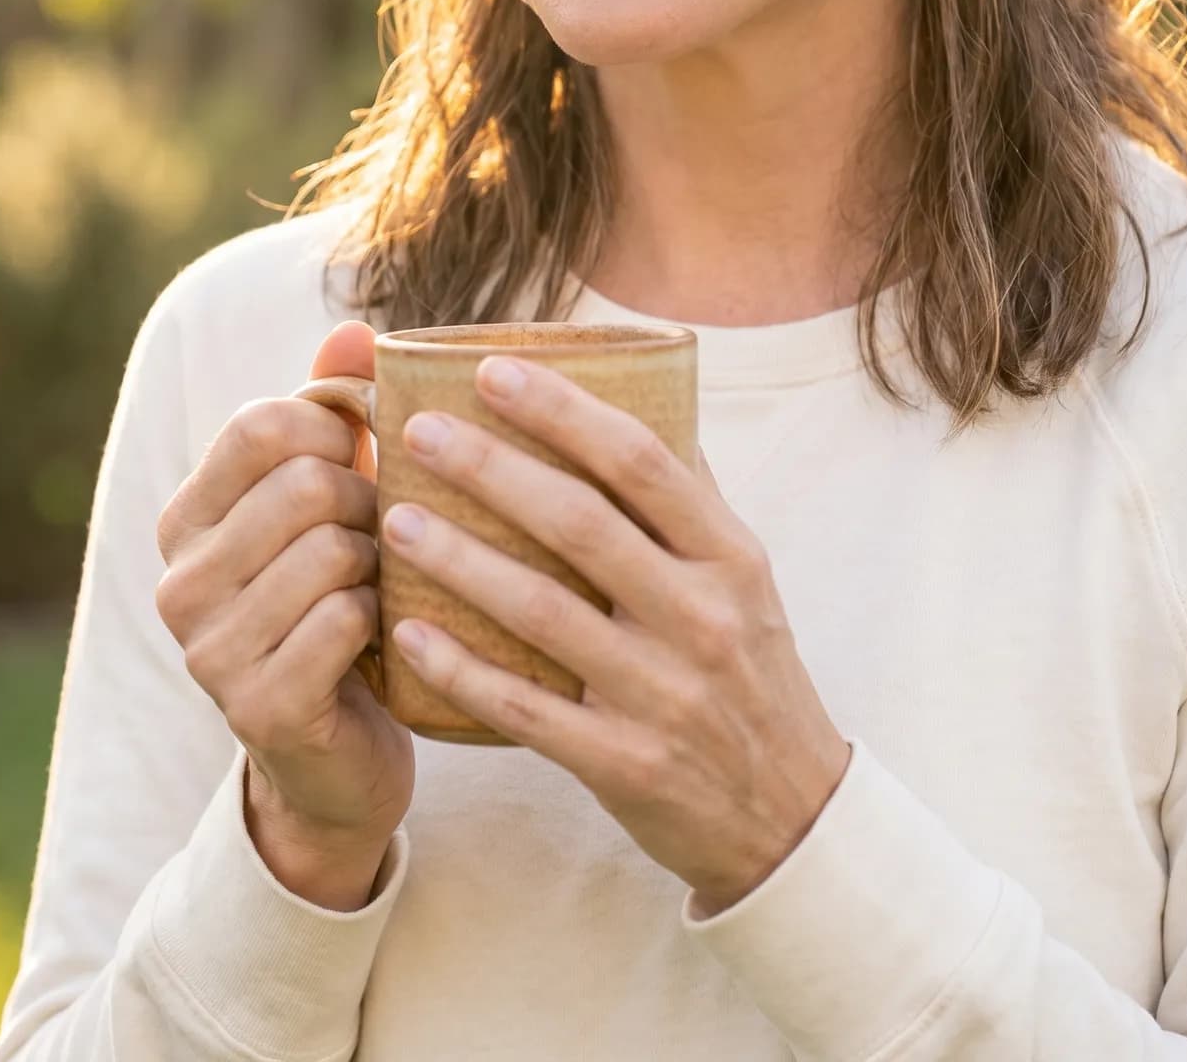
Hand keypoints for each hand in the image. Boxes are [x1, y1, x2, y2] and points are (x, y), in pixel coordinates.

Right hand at [155, 320, 416, 881]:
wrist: (340, 761)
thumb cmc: (343, 605)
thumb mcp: (334, 502)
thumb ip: (334, 414)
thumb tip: (356, 330)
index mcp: (186, 518)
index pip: (261, 423)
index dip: (339, 428)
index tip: (370, 459)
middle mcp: (179, 581)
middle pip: (306, 483)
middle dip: (376, 499)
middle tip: (394, 533)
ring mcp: (209, 651)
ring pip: (332, 549)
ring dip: (387, 561)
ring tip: (392, 582)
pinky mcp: (258, 707)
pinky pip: (344, 619)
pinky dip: (385, 618)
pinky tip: (388, 635)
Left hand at [382, 353, 851, 914]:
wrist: (790, 816)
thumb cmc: (752, 672)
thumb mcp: (747, 580)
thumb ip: (691, 500)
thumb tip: (645, 397)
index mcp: (730, 557)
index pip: (642, 461)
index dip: (563, 411)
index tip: (491, 370)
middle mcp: (701, 617)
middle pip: (580, 524)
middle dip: (492, 469)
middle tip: (418, 430)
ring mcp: (662, 694)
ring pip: (542, 612)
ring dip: (460, 561)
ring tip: (396, 519)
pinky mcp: (624, 764)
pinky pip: (525, 710)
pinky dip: (462, 670)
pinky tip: (408, 634)